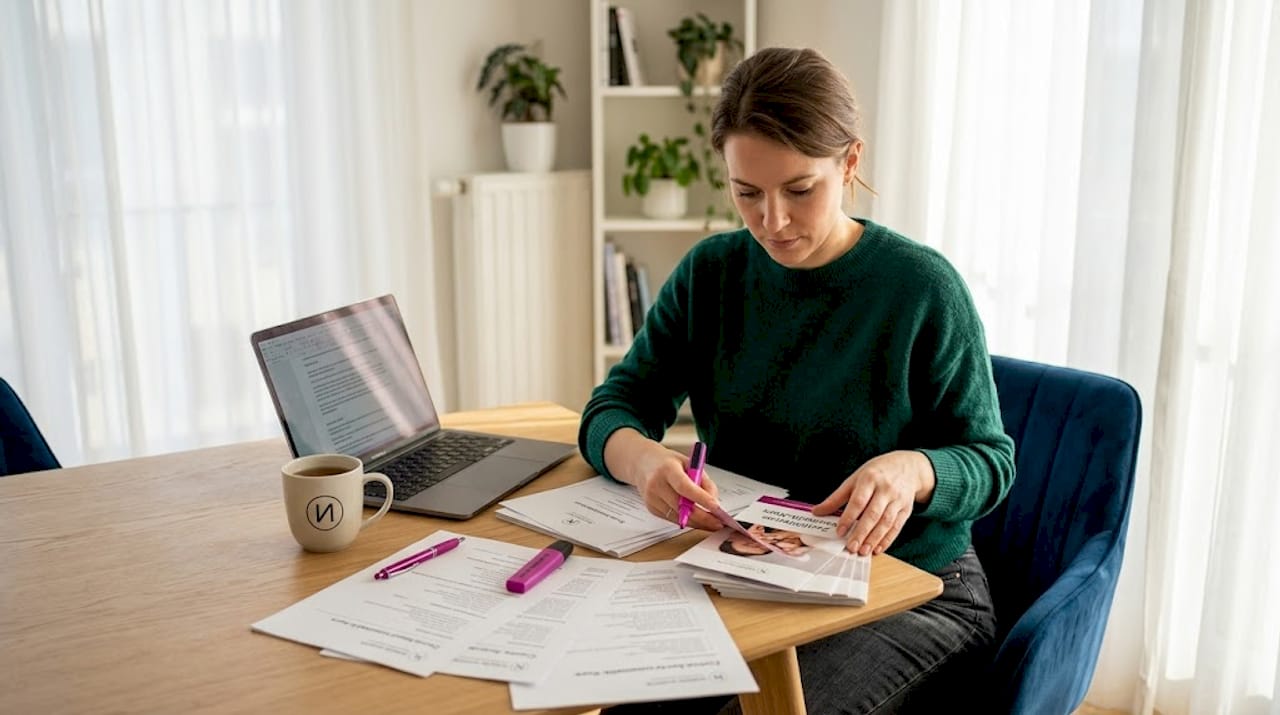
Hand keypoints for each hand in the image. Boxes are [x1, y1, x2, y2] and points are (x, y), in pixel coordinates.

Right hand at [603, 428, 721, 530]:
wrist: (642, 463)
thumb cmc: (668, 462)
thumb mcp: (689, 463)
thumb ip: (704, 481)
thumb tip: (714, 501)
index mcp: (667, 469)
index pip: (684, 487)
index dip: (701, 498)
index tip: (716, 507)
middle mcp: (656, 484)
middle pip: (681, 506)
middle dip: (703, 517)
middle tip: (718, 522)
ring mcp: (652, 498)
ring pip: (678, 517)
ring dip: (697, 522)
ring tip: (712, 523)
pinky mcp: (651, 508)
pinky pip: (673, 519)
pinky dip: (687, 521)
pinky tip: (697, 520)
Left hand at [812, 450, 935, 555]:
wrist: (907, 466)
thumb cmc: (876, 473)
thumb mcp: (855, 479)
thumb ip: (837, 497)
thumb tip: (817, 512)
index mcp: (869, 479)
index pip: (858, 501)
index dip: (848, 518)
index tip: (839, 531)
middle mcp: (885, 489)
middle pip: (873, 514)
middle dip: (861, 532)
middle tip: (851, 547)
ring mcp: (897, 499)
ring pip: (886, 522)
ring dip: (874, 539)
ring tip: (863, 551)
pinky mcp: (906, 509)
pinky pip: (897, 526)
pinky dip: (887, 539)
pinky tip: (878, 548)